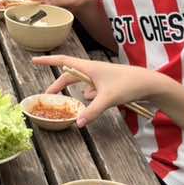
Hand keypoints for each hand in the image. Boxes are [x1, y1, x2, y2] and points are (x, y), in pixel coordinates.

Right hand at [31, 54, 165, 127]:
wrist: (149, 83)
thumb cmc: (128, 85)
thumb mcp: (108, 99)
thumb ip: (92, 111)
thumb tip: (77, 123)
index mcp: (89, 67)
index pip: (63, 62)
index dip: (48, 61)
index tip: (34, 61)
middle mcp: (93, 70)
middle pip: (69, 75)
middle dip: (57, 85)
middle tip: (47, 95)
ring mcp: (100, 77)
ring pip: (80, 83)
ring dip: (71, 90)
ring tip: (63, 101)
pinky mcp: (108, 84)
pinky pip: (91, 89)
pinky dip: (85, 95)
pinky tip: (86, 101)